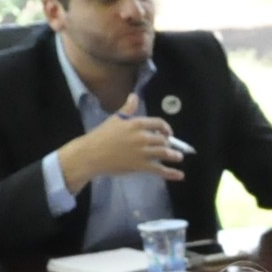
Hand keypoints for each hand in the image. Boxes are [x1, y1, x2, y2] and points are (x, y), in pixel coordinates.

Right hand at [57, 106, 186, 190]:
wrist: (92, 154)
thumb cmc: (101, 136)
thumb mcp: (115, 119)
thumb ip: (127, 108)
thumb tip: (134, 96)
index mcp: (137, 123)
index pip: (159, 123)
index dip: (166, 128)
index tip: (167, 132)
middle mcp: (143, 137)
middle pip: (163, 140)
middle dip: (169, 144)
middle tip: (170, 148)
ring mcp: (143, 152)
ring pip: (164, 153)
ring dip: (174, 156)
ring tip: (178, 157)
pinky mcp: (141, 166)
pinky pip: (160, 170)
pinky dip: (171, 173)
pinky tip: (180, 175)